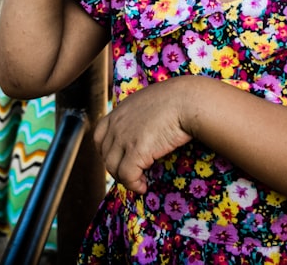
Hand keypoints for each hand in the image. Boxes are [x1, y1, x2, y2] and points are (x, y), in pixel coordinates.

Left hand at [94, 78, 195, 193]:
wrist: (187, 100)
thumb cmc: (177, 99)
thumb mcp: (149, 102)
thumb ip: (140, 114)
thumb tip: (145, 129)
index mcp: (119, 112)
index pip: (99, 136)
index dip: (107, 152)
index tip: (119, 159)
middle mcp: (117, 125)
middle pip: (106, 155)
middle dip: (117, 168)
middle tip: (133, 174)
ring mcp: (124, 138)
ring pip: (113, 168)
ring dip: (125, 179)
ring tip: (139, 182)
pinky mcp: (136, 151)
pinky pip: (127, 176)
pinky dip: (133, 185)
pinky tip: (143, 186)